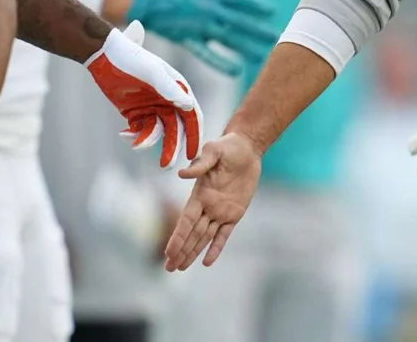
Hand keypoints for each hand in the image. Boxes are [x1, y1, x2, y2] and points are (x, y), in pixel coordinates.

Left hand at [85, 21, 202, 168]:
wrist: (104, 56)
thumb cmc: (131, 59)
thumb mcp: (151, 72)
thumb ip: (169, 89)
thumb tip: (190, 105)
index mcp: (178, 89)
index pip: (192, 115)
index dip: (195, 135)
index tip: (194, 154)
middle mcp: (168, 99)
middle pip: (176, 128)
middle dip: (173, 147)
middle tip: (168, 166)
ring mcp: (152, 107)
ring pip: (158, 132)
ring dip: (150, 142)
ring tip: (138, 147)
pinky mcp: (136, 112)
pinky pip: (140, 131)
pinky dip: (134, 136)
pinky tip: (124, 133)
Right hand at [128, 0, 277, 75]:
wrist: (151, 1)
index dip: (254, 3)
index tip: (273, 10)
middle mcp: (209, 9)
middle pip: (236, 20)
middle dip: (256, 29)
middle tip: (275, 37)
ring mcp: (199, 25)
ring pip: (225, 38)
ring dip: (244, 48)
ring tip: (262, 57)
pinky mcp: (188, 40)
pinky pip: (206, 53)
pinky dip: (220, 62)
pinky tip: (236, 71)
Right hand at [164, 132, 261, 270]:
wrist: (247, 147)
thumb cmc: (228, 147)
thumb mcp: (214, 151)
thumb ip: (200, 164)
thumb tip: (182, 174)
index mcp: (200, 194)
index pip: (186, 220)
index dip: (178, 236)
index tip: (169, 252)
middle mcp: (207, 206)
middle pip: (192, 233)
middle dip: (181, 250)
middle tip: (169, 268)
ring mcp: (220, 211)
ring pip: (205, 237)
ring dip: (193, 252)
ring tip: (180, 267)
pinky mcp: (235, 213)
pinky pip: (224, 234)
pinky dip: (216, 248)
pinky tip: (207, 262)